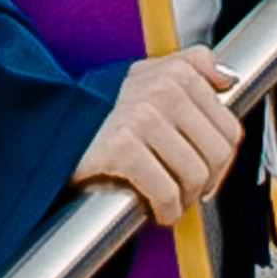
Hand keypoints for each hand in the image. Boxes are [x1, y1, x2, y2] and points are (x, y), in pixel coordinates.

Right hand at [71, 49, 242, 231]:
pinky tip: (155, 210)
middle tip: (186, 191)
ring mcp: (141, 118)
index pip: (228, 128)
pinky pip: (166, 192)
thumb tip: (227, 78)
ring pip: (195, 175)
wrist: (48, 132)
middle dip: (206, 182)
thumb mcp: (145, 77)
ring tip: (169, 200)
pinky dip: (165, 210)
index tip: (201, 170)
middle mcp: (162, 90)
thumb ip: (189, 67)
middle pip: (217, 154)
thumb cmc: (101, 115)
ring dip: (185, 199)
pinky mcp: (121, 148)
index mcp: (175, 73)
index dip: (219, 159)